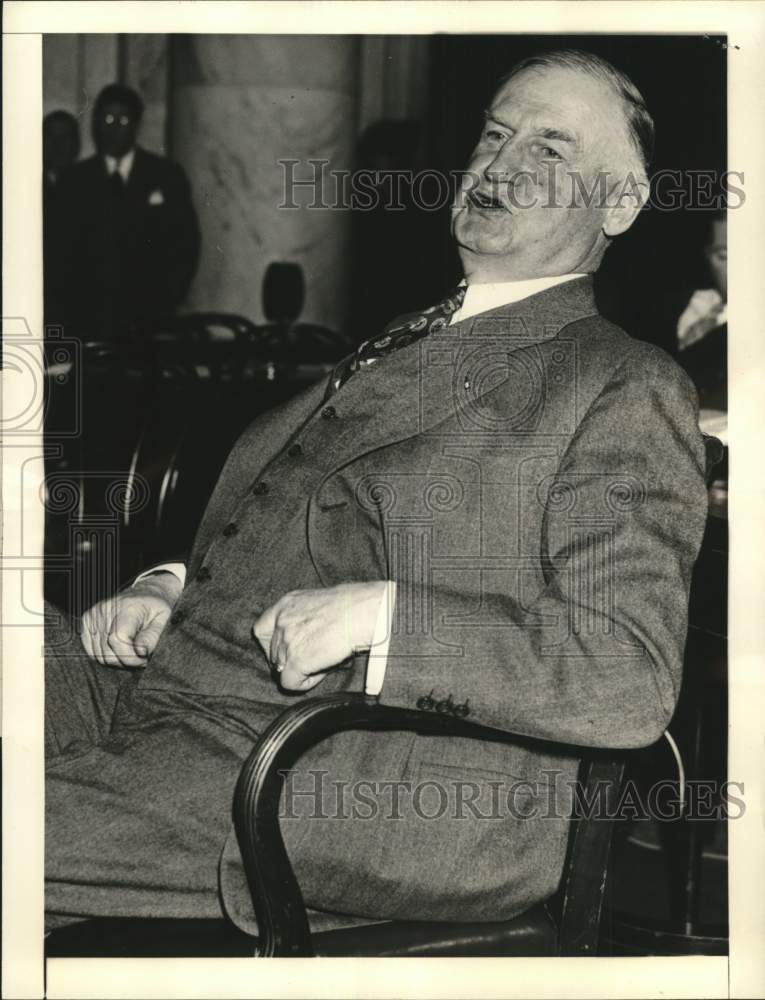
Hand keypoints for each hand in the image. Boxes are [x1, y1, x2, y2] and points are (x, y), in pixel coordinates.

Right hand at [80, 572, 182, 667]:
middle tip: (141, 656)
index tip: (145, 658)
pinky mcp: (86, 623)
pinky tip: (119, 648)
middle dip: (127, 661)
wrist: (146, 594)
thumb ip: (153, 637)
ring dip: (117, 660)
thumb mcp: (164, 620)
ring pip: (99, 656)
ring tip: (132, 651)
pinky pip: (92, 652)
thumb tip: (140, 651)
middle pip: (107, 652)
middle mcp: (105, 609)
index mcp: (126, 607)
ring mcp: (93, 616)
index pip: (118, 640)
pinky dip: (106, 655)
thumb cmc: (156, 608)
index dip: (132, 657)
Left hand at [253, 582, 387, 691]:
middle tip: (317, 656)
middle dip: (292, 659)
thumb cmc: (353, 605)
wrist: (363, 612)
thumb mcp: (318, 603)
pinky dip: (304, 683)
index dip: (271, 645)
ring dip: (301, 669)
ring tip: (324, 660)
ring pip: (281, 669)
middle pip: (272, 653)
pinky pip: (289, 683)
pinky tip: (321, 671)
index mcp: (285, 604)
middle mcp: (281, 621)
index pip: (260, 630)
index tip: (288, 650)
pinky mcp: (296, 661)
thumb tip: (306, 639)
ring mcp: (286, 641)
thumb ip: (303, 618)